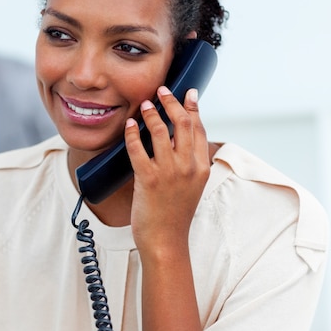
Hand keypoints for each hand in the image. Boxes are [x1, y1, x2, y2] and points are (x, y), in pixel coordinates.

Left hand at [125, 86, 210, 256]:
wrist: (166, 241)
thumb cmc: (175, 214)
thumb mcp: (191, 186)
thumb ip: (188, 162)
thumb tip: (176, 138)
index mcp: (202, 167)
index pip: (200, 129)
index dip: (193, 108)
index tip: (188, 92)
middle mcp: (188, 167)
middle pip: (183, 124)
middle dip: (172, 102)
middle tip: (162, 90)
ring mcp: (169, 173)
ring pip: (161, 131)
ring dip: (151, 113)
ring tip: (144, 104)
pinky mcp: (149, 179)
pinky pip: (138, 149)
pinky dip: (132, 133)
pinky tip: (129, 125)